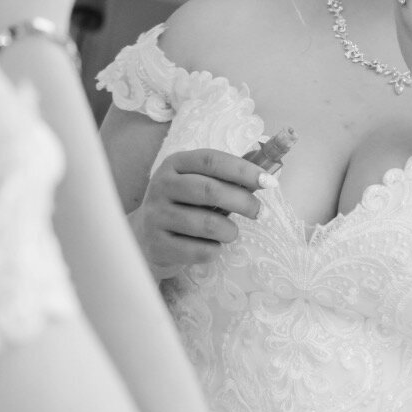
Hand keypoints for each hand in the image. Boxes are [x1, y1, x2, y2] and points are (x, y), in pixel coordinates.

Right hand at [132, 149, 269, 278]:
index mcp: (174, 164)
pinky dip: (214, 250)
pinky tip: (211, 246)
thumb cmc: (181, 205)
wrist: (143, 237)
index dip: (242, 169)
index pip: (211, 160)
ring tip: (231, 232)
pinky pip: (199, 250)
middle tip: (257, 211)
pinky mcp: (158, 245)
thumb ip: (226, 175)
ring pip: (207, 224)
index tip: (269, 181)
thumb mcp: (195, 182)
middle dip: (243, 201)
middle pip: (210, 190)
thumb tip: (269, 169)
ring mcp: (157, 216)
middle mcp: (161, 186)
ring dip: (230, 230)